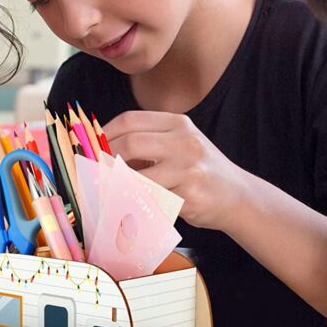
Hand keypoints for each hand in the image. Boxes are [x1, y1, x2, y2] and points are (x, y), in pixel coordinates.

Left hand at [104, 111, 247, 229]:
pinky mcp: (190, 195)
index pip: (130, 120)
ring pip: (137, 175)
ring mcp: (189, 168)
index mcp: (178, 124)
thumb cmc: (198, 171)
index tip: (89, 146)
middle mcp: (185, 141)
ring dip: (116, 186)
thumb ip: (146, 143)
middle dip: (105, 159)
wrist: (238, 197)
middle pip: (131, 143)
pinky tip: (129, 207)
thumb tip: (98, 149)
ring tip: (105, 192)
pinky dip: (134, 204)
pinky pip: (150, 200)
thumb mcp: (178, 145)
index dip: (104, 133)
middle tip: (92, 172)